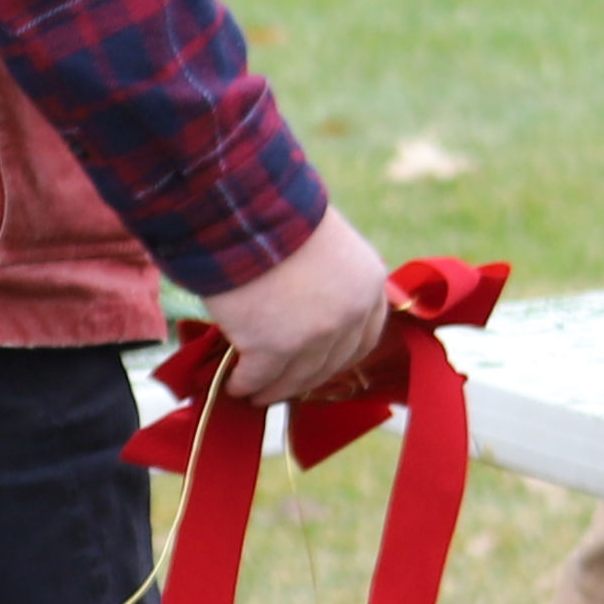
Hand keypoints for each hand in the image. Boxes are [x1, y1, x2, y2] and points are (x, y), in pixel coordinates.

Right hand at [195, 208, 395, 404]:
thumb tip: (311, 307)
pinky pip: (259, 377)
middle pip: (329, 364)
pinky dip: (245, 384)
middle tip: (283, 386)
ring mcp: (313, 335)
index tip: (322, 366)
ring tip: (255, 392)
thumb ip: (331, 278)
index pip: (365, 339)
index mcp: (368, 286)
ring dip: (274, 389)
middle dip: (304, 379)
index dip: (340, 357)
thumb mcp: (328, 244)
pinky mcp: (273, 348)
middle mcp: (350, 315)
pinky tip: (234, 385)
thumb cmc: (279, 217)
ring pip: (295, 377)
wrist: (247, 212)